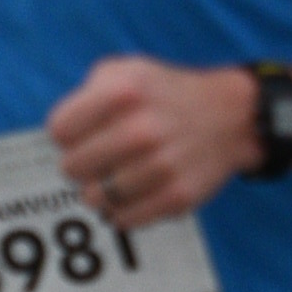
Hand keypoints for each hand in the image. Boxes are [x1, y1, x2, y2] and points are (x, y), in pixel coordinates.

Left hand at [45, 55, 257, 223]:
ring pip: (94, 199)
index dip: (68, 135)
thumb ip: (84, 95)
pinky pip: (123, 220)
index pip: (59, 131)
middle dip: (82, 164)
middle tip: (101, 158)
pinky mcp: (177, 196)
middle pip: (71, 168)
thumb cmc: (164, 94)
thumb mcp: (126, 71)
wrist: (232, 116)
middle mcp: (141, 128)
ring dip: (101, 191)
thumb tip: (60, 138)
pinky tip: (132, 194)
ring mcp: (161, 165)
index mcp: (123, 91)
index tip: (85, 133)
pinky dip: (121, 212)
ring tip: (118, 176)